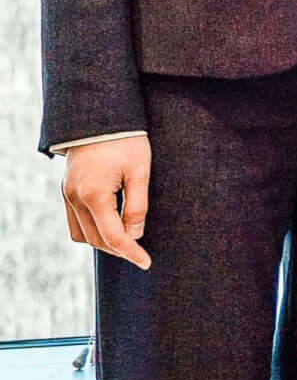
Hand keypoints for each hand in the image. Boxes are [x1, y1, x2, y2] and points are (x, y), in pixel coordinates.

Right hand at [60, 136, 151, 268]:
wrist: (98, 117)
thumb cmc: (125, 141)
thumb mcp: (140, 171)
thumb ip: (137, 205)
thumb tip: (135, 234)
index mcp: (94, 195)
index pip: (113, 236)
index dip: (131, 252)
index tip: (146, 262)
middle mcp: (74, 198)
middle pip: (96, 239)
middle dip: (119, 250)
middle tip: (141, 254)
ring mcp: (66, 195)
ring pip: (81, 234)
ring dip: (103, 242)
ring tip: (127, 242)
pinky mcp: (66, 190)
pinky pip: (75, 222)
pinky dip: (91, 230)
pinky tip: (110, 227)